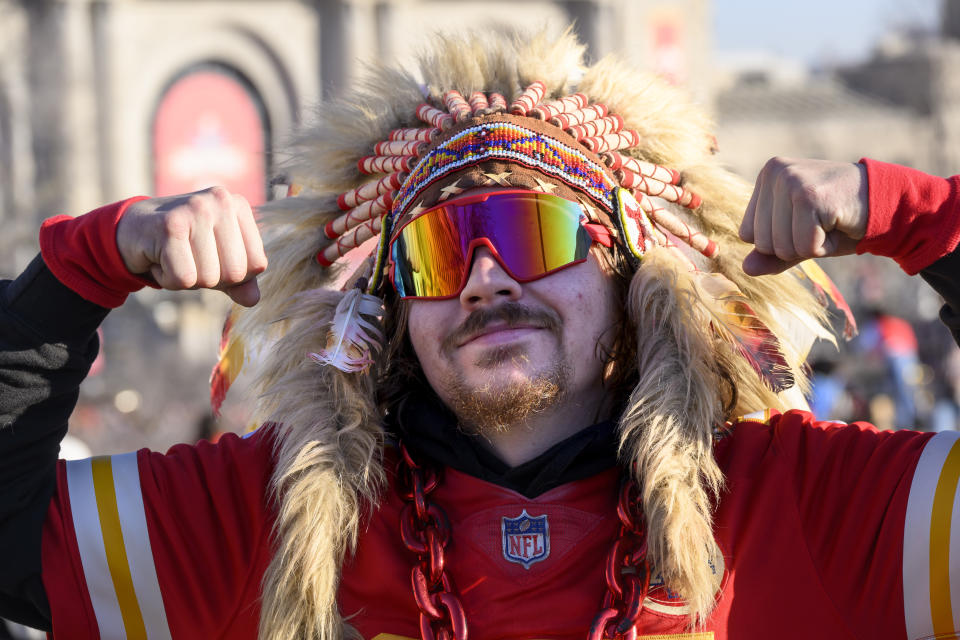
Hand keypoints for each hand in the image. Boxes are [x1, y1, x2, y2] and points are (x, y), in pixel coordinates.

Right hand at [116, 187, 267, 306]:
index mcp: (238, 206)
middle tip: (190, 259)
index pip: (258, 264)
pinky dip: (168, 280)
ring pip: (208, 278)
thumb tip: (253, 299)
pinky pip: (184, 278)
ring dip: (187, 280)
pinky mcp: (170, 225)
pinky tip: (160, 259)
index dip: (235, 277)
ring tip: (174, 257)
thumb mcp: (218, 261)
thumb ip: (241, 280)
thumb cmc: (183, 246)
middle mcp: (221, 201)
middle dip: (211, 280)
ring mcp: (196, 209)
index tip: (212, 259)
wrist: (132, 230)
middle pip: (235, 274)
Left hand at [739, 157, 868, 275]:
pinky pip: (805, 247)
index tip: (807, 221)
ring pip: (782, 246)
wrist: (890, 203)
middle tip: (822, 222)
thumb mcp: (799, 238)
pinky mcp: (812, 197)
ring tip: (830, 221)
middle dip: (796, 245)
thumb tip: (746, 269)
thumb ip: (770, 255)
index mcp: (767, 176)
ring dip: (812, 246)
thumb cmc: (840, 219)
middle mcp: (776, 173)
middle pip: (763, 243)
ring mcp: (793, 182)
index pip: (748, 234)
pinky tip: (839, 223)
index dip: (781, 240)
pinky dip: (826, 245)